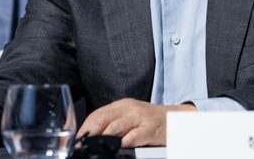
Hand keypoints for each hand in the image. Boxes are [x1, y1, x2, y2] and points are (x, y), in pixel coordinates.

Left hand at [77, 98, 194, 147]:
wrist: (175, 118)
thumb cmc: (150, 119)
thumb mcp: (129, 116)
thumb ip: (113, 122)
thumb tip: (92, 135)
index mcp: (120, 106)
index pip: (97, 114)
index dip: (85, 127)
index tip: (77, 139)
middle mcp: (128, 109)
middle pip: (103, 119)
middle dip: (90, 133)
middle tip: (83, 145)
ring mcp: (140, 118)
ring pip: (116, 126)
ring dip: (103, 138)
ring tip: (96, 147)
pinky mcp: (151, 128)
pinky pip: (135, 135)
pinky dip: (125, 142)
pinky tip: (120, 146)